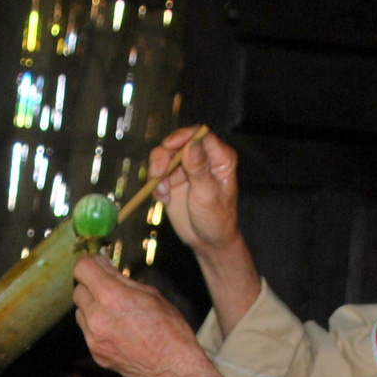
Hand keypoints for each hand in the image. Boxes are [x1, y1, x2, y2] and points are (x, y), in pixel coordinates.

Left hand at [72, 252, 264, 376]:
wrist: (181, 375)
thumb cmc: (177, 333)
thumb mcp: (155, 297)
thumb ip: (127, 282)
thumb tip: (108, 267)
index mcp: (115, 300)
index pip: (84, 268)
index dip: (91, 262)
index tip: (98, 260)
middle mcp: (100, 320)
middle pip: (79, 289)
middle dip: (93, 284)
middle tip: (110, 283)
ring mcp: (96, 341)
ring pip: (81, 311)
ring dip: (94, 306)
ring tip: (119, 309)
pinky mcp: (99, 356)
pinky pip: (89, 331)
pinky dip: (98, 326)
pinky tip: (121, 329)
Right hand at [150, 127, 244, 263]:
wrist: (208, 241)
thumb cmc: (216, 219)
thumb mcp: (208, 195)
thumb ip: (199, 169)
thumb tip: (191, 144)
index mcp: (219, 157)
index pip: (200, 135)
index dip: (183, 136)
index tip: (168, 145)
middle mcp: (201, 158)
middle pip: (177, 143)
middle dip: (163, 157)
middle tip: (157, 174)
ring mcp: (186, 169)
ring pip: (163, 157)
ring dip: (157, 173)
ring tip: (163, 193)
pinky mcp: (173, 180)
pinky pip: (157, 175)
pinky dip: (157, 186)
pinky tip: (164, 200)